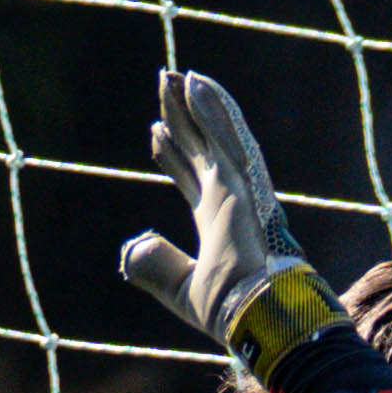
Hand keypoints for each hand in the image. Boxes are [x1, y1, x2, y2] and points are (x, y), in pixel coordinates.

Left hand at [111, 68, 337, 374]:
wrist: (260, 316)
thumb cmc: (232, 310)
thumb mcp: (180, 290)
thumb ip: (156, 268)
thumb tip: (131, 249)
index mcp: (218, 221)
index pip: (191, 176)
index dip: (173, 155)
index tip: (156, 133)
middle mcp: (229, 197)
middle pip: (201, 145)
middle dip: (183, 116)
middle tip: (166, 85)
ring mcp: (238, 188)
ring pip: (215, 133)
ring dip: (197, 103)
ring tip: (178, 76)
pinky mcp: (242, 184)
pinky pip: (224, 138)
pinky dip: (211, 110)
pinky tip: (195, 84)